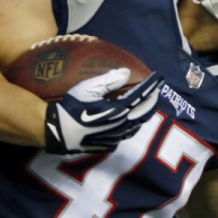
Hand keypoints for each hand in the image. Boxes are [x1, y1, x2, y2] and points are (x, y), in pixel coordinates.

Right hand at [44, 68, 163, 153]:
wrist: (57, 132)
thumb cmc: (71, 108)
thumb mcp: (87, 89)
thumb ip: (108, 81)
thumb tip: (126, 72)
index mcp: (118, 110)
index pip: (141, 96)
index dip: (152, 86)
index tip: (159, 77)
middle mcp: (121, 125)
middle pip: (144, 112)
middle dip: (152, 100)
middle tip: (156, 90)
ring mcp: (116, 137)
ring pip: (138, 125)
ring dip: (145, 113)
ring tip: (147, 104)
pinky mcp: (109, 144)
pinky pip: (128, 134)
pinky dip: (134, 124)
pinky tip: (131, 120)